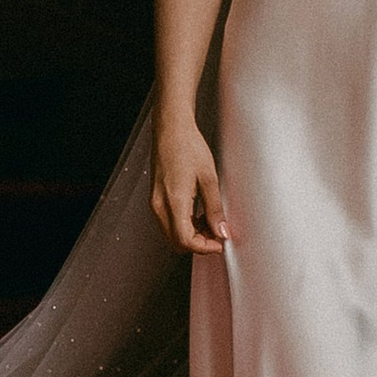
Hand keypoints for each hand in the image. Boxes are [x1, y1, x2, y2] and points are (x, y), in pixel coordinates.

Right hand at [152, 117, 230, 255]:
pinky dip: (183, 225)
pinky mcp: (155, 198)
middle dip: (198, 244)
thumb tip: (222, 231)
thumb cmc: (188, 146)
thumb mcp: (209, 178)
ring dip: (191, 235)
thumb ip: (215, 208)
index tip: (220, 243)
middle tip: (217, 233)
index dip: (204, 247)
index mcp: (174, 201)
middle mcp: (159, 205)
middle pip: (176, 242)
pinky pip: (168, 222)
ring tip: (210, 221)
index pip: (185, 240)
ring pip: (171, 234)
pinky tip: (197, 214)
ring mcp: (155, 202)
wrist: (171, 129)